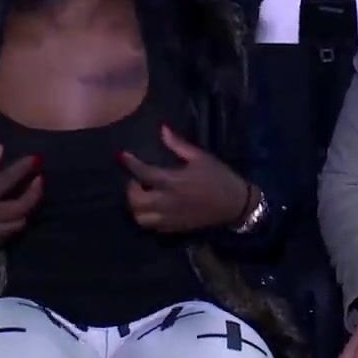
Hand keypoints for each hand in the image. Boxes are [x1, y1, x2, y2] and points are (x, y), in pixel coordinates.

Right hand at [0, 145, 43, 251]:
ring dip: (30, 207)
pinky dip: (18, 222)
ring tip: (32, 194)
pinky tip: (19, 213)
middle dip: (36, 191)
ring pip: (20, 221)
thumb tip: (1, 150)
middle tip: (40, 178)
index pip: (8, 179)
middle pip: (22, 205)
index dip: (24, 168)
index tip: (37, 159)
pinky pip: (11, 234)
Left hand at [118, 124, 251, 232]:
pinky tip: (152, 207)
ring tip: (143, 195)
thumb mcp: (201, 157)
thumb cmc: (218, 177)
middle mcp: (166, 202)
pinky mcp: (174, 228)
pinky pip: (150, 226)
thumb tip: (162, 129)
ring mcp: (169, 218)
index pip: (142, 173)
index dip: (130, 164)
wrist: (235, 204)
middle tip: (137, 179)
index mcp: (173, 182)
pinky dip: (146, 217)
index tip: (122, 156)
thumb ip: (178, 145)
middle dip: (130, 188)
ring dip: (135, 205)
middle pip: (135, 200)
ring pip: (139, 217)